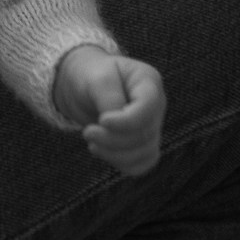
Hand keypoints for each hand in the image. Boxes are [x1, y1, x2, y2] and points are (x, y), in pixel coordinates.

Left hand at [53, 44, 164, 176]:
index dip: (126, 121)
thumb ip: (110, 100)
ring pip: (144, 152)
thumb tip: (116, 128)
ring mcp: (153, 125)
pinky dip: (122, 164)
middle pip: (145, 134)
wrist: (83, 85)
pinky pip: (142, 163)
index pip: (147, 108)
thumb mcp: (97, 79)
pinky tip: (102, 152)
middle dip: (113, 139)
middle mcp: (156, 105)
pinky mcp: (145, 143)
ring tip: (91, 143)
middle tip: (87, 132)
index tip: (101, 121)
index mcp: (148, 81)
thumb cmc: (90, 75)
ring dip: (114, 154)